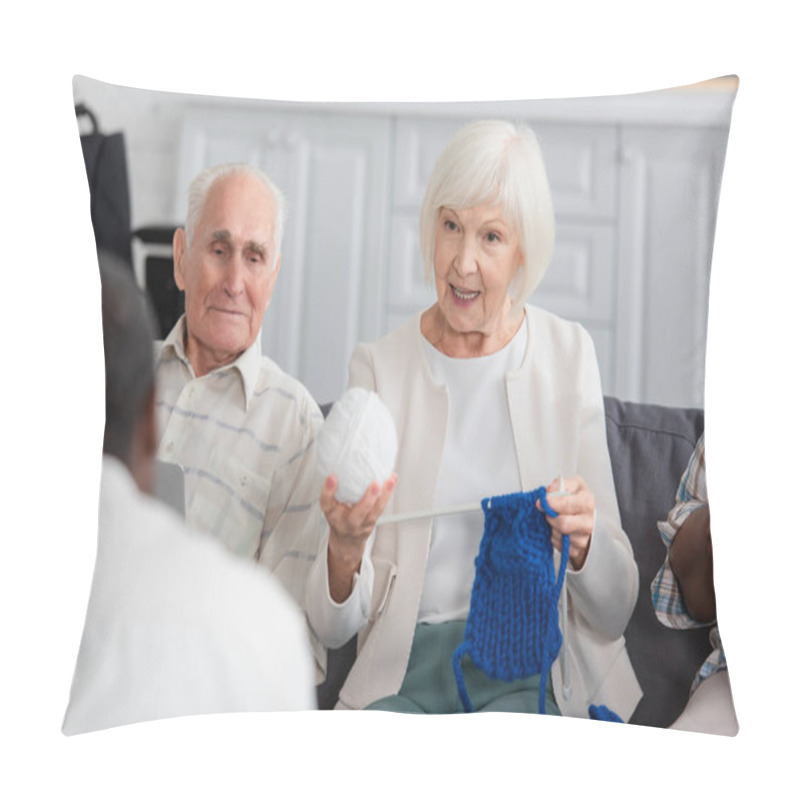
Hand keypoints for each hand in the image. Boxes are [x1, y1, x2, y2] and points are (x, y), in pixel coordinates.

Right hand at [320, 473, 396, 601]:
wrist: (346, 542)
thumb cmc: (339, 519)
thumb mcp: (330, 507)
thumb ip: (332, 492)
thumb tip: (337, 469)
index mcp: (332, 515)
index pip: (327, 503)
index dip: (328, 490)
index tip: (332, 477)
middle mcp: (347, 522)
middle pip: (357, 514)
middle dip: (367, 500)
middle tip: (374, 484)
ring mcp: (362, 524)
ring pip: (376, 511)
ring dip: (384, 494)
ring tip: (389, 480)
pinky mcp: (373, 521)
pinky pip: (382, 507)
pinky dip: (388, 493)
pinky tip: (392, 479)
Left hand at [537, 475, 594, 569]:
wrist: (584, 516)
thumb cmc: (577, 499)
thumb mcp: (572, 485)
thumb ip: (561, 483)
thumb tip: (550, 489)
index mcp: (587, 502)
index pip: (567, 505)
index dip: (551, 503)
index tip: (542, 501)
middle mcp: (588, 522)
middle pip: (563, 523)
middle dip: (550, 517)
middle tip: (547, 512)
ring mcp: (584, 538)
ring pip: (559, 535)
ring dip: (551, 527)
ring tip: (554, 520)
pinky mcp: (576, 549)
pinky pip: (558, 545)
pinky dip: (553, 537)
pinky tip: (557, 530)